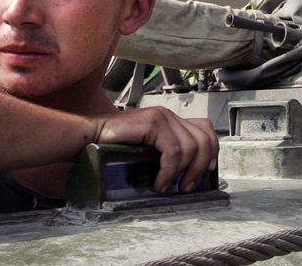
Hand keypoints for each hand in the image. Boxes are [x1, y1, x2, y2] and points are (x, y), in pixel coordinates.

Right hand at [92, 107, 218, 192]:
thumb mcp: (147, 151)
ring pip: (192, 146)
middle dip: (201, 166)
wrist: (89, 137)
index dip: (212, 151)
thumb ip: (165, 154)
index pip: (206, 129)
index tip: (207, 171)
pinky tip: (159, 181)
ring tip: (167, 185)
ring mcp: (162, 117)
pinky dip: (169, 171)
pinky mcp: (153, 123)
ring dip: (182, 172)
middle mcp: (169, 116)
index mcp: (171, 121)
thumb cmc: (113, 147)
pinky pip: (173, 150)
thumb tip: (185, 176)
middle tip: (187, 185)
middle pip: (205, 138)